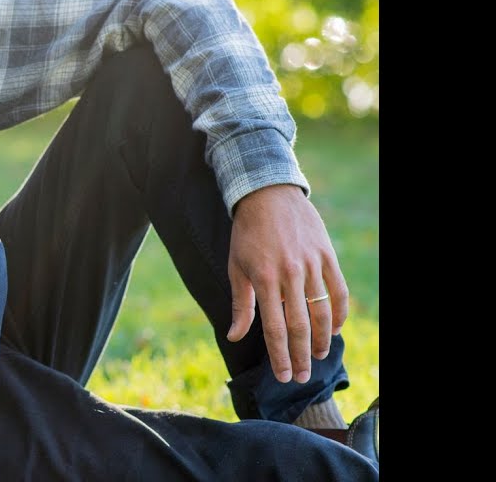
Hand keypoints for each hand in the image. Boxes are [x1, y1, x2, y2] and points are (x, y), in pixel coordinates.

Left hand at [226, 184, 349, 384]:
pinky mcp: (327, 256)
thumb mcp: (236, 268)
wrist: (268, 196)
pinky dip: (339, 313)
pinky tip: (334, 329)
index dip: (280, 356)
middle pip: (300, 326)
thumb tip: (235, 337)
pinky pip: (339, 291)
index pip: (275, 329)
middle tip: (303, 377)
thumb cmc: (247, 235)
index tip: (284, 376)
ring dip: (321, 339)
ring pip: (322, 312)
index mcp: (264, 279)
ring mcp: (312, 265)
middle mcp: (291, 274)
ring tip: (317, 356)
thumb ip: (241, 305)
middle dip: (301, 356)